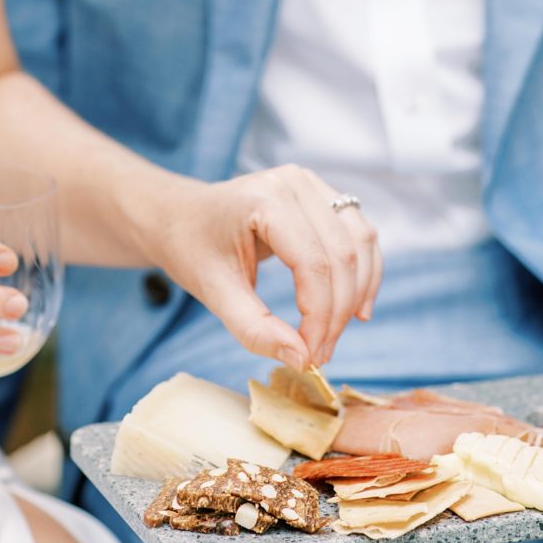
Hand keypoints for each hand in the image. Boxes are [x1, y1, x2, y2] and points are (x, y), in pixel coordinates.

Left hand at [137, 165, 380, 368]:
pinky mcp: (325, 194)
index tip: (311, 354)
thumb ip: (254, 327)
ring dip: (358, 292)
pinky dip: (364, 273)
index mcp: (264, 199)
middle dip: (339, 310)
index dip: (320, 314)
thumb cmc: (191, 249)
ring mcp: (313, 184)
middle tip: (323, 352)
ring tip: (339, 333)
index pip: (312, 263)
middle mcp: (295, 182)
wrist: (179, 216)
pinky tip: (357, 306)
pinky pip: (360, 234)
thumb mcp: (213, 292)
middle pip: (342, 254)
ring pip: (361, 242)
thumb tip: (302, 359)